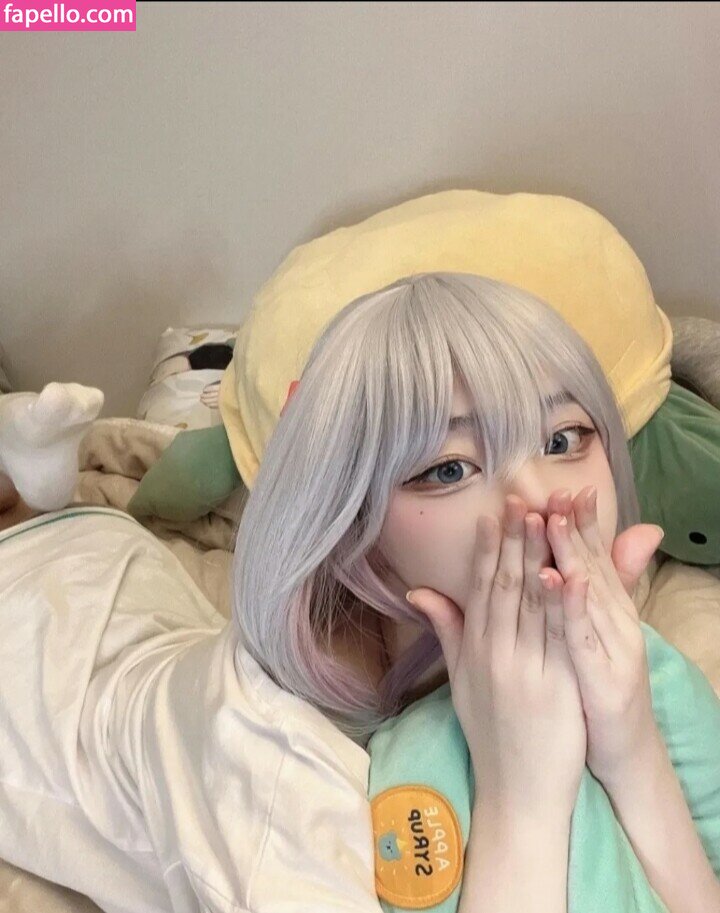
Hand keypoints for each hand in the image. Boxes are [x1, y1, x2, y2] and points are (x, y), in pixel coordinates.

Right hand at [407, 495, 587, 819]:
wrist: (516, 789)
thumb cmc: (489, 732)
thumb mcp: (460, 679)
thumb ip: (446, 630)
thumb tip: (417, 590)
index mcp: (474, 650)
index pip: (481, 588)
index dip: (488, 548)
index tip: (495, 513)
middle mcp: (496, 653)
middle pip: (506, 585)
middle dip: (514, 540)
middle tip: (521, 498)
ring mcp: (526, 668)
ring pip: (532, 602)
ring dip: (538, 557)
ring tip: (544, 518)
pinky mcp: (556, 685)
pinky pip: (559, 634)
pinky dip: (562, 601)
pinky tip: (566, 571)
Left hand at [539, 486, 664, 786]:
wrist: (620, 749)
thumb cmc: (597, 687)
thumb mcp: (593, 635)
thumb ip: (589, 594)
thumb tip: (602, 552)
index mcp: (605, 610)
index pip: (591, 557)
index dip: (579, 522)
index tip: (564, 486)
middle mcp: (613, 621)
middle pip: (590, 565)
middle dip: (572, 525)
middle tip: (558, 488)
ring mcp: (609, 647)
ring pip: (586, 592)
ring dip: (570, 552)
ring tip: (551, 518)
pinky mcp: (601, 675)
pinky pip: (580, 634)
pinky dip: (569, 604)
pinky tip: (556, 577)